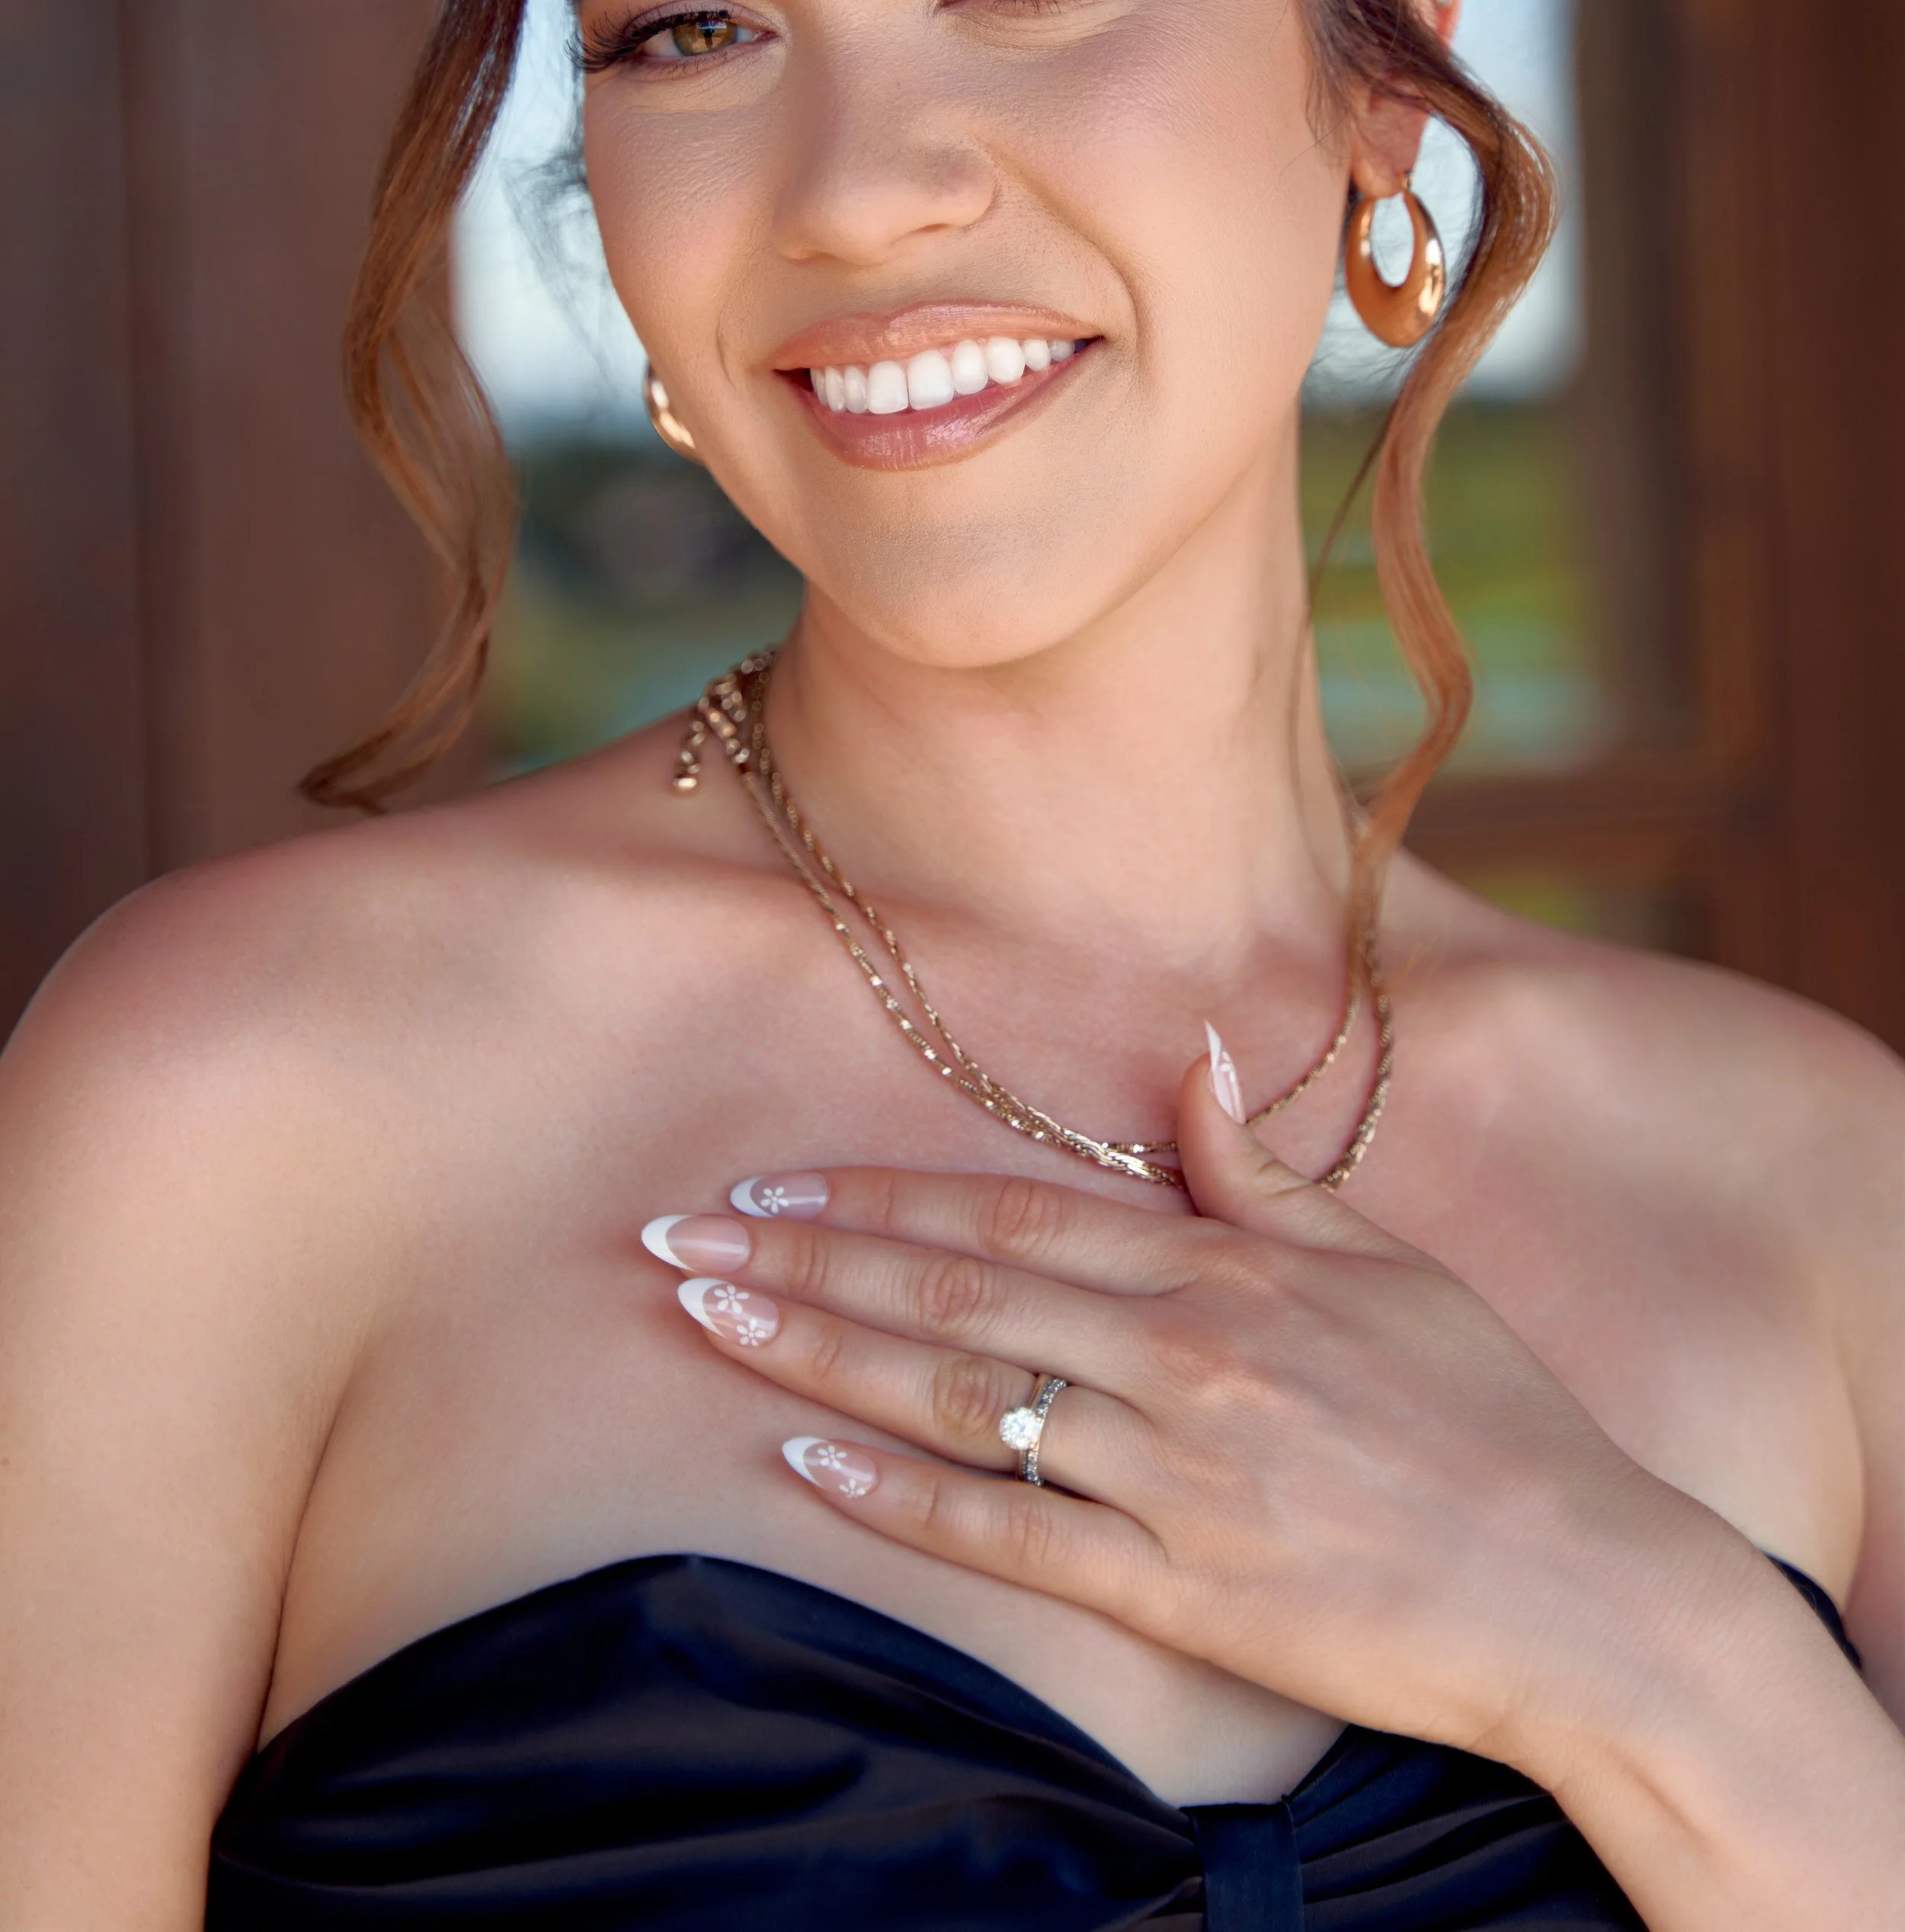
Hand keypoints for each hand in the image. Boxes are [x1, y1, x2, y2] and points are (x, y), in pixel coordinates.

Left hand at [642, 1034, 1722, 1774]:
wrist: (1583, 1589)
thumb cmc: (1491, 1415)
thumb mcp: (1385, 1262)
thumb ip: (1265, 1171)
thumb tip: (1191, 1057)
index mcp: (1224, 1270)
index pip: (1011, 1210)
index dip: (879, 1191)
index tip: (771, 1176)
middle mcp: (1178, 1356)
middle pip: (954, 1288)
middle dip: (803, 1257)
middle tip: (676, 1237)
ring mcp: (1170, 1474)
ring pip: (955, 1393)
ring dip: (817, 1352)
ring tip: (708, 1320)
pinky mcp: (1177, 1591)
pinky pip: (1008, 1534)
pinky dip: (896, 1496)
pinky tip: (803, 1462)